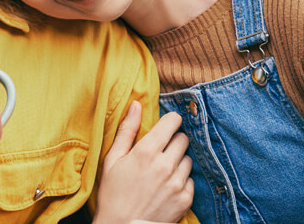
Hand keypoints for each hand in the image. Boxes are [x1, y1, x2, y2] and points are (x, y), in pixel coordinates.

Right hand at [94, 102, 192, 223]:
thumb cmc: (112, 194)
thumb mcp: (112, 160)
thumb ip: (127, 130)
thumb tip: (136, 105)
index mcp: (146, 151)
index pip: (173, 122)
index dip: (170, 122)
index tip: (165, 127)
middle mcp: (165, 165)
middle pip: (184, 139)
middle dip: (174, 141)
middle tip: (161, 151)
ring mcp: (177, 183)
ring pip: (188, 159)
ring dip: (178, 161)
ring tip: (162, 172)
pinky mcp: (185, 199)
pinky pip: (191, 180)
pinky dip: (181, 181)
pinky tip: (166, 187)